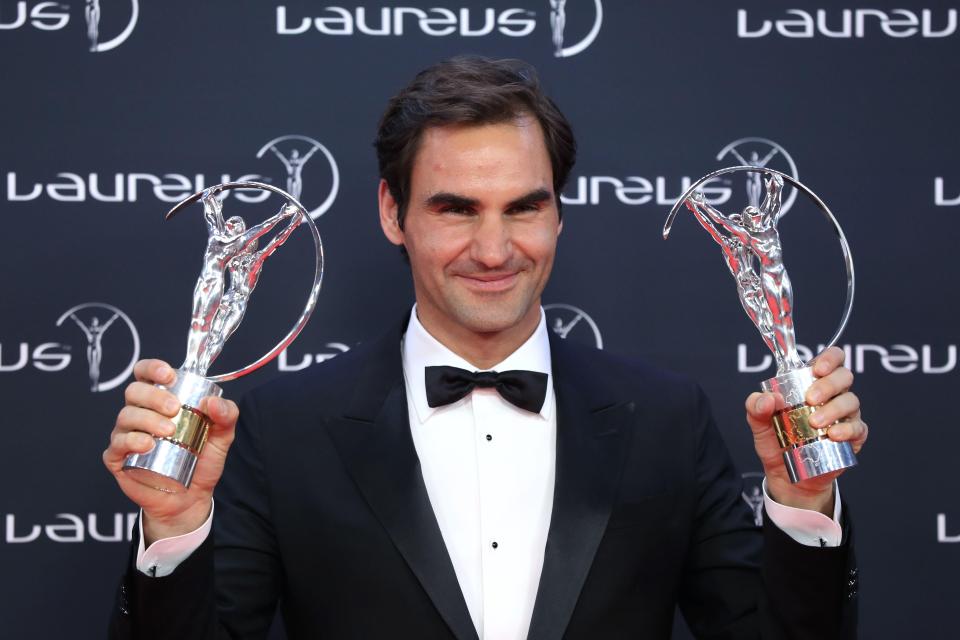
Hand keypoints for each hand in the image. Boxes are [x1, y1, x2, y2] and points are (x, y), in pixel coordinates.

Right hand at [102, 359, 238, 544]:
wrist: (191, 498)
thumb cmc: (201, 461)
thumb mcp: (222, 436)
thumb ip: (226, 415)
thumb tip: (213, 402)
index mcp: (160, 400)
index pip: (146, 374)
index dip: (153, 368)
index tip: (169, 375)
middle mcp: (140, 413)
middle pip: (135, 391)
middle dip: (154, 396)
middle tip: (174, 408)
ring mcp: (126, 434)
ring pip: (126, 415)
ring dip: (146, 419)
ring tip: (168, 431)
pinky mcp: (118, 457)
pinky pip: (117, 443)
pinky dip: (131, 440)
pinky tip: (147, 444)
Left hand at [744, 347, 867, 514]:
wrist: (787, 475)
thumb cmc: (776, 441)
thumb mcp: (758, 423)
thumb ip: (755, 407)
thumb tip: (768, 398)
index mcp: (812, 383)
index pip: (832, 360)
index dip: (830, 358)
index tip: (817, 369)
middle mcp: (833, 395)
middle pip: (844, 377)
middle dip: (828, 384)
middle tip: (810, 399)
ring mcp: (846, 416)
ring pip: (851, 401)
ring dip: (834, 409)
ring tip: (814, 423)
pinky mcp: (853, 437)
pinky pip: (858, 428)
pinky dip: (847, 429)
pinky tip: (833, 435)